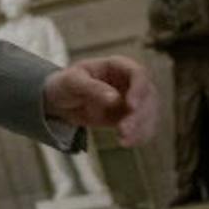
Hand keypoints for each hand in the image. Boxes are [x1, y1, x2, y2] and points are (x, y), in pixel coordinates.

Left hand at [44, 56, 158, 145]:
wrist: (60, 102)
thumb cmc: (65, 84)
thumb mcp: (72, 82)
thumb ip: (92, 88)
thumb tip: (115, 99)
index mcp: (117, 66)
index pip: (138, 73)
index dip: (139, 88)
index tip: (131, 106)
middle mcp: (130, 81)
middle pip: (148, 96)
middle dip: (139, 115)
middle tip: (123, 130)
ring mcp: (134, 100)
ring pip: (149, 113)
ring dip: (140, 128)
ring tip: (124, 141)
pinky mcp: (132, 117)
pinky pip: (143, 126)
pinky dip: (139, 136)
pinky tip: (127, 143)